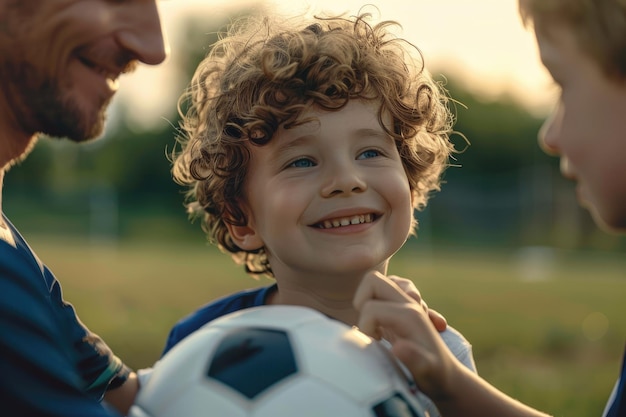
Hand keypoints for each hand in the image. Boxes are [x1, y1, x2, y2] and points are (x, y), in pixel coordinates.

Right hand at [353, 271, 456, 399]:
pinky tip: (387, 327)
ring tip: (380, 326)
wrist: (450, 376)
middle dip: (363, 302)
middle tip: (372, 326)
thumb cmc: (436, 376)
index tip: (375, 343)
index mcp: (410, 314)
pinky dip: (380, 304)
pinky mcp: (401, 308)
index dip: (364, 326)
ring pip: (377, 282)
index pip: (370, 308)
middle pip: (373, 280)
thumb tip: (399, 347)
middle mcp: (409, 303)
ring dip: (372, 302)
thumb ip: (415, 360)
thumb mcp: (427, 372)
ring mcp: (406, 302)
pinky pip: (384, 291)